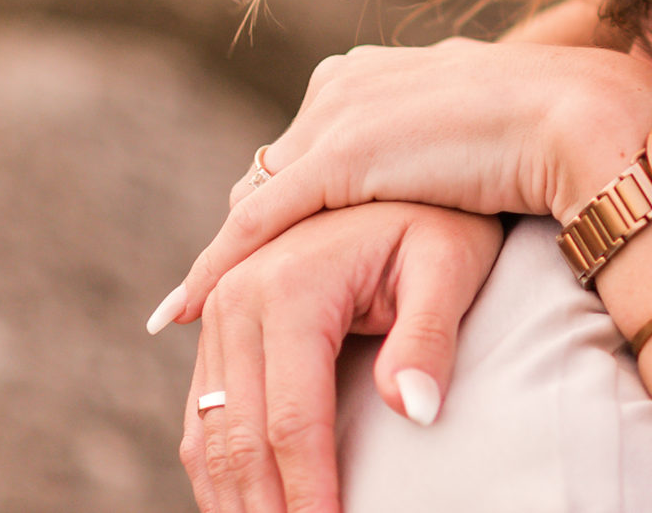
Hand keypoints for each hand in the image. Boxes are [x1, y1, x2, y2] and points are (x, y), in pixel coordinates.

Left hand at [154, 37, 651, 332]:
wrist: (577, 117)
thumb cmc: (553, 129)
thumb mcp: (478, 132)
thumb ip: (440, 146)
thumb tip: (445, 169)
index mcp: (379, 68)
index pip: (307, 143)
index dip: (288, 198)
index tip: (268, 242)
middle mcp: (345, 81)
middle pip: (272, 170)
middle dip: (253, 231)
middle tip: (228, 293)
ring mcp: (338, 117)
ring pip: (258, 199)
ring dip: (230, 259)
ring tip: (196, 313)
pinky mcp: (338, 159)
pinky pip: (257, 224)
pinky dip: (215, 269)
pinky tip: (183, 311)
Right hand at [180, 202, 502, 512]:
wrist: (405, 172)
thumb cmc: (440, 223)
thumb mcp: (450, 266)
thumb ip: (430, 338)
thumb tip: (415, 410)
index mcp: (289, 283)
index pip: (292, 419)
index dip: (310, 491)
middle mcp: (237, 295)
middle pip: (239, 436)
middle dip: (267, 508)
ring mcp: (219, 310)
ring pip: (209, 435)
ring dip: (235, 500)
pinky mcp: (218, 327)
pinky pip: (201, 418)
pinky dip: (218, 472)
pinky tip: (246, 508)